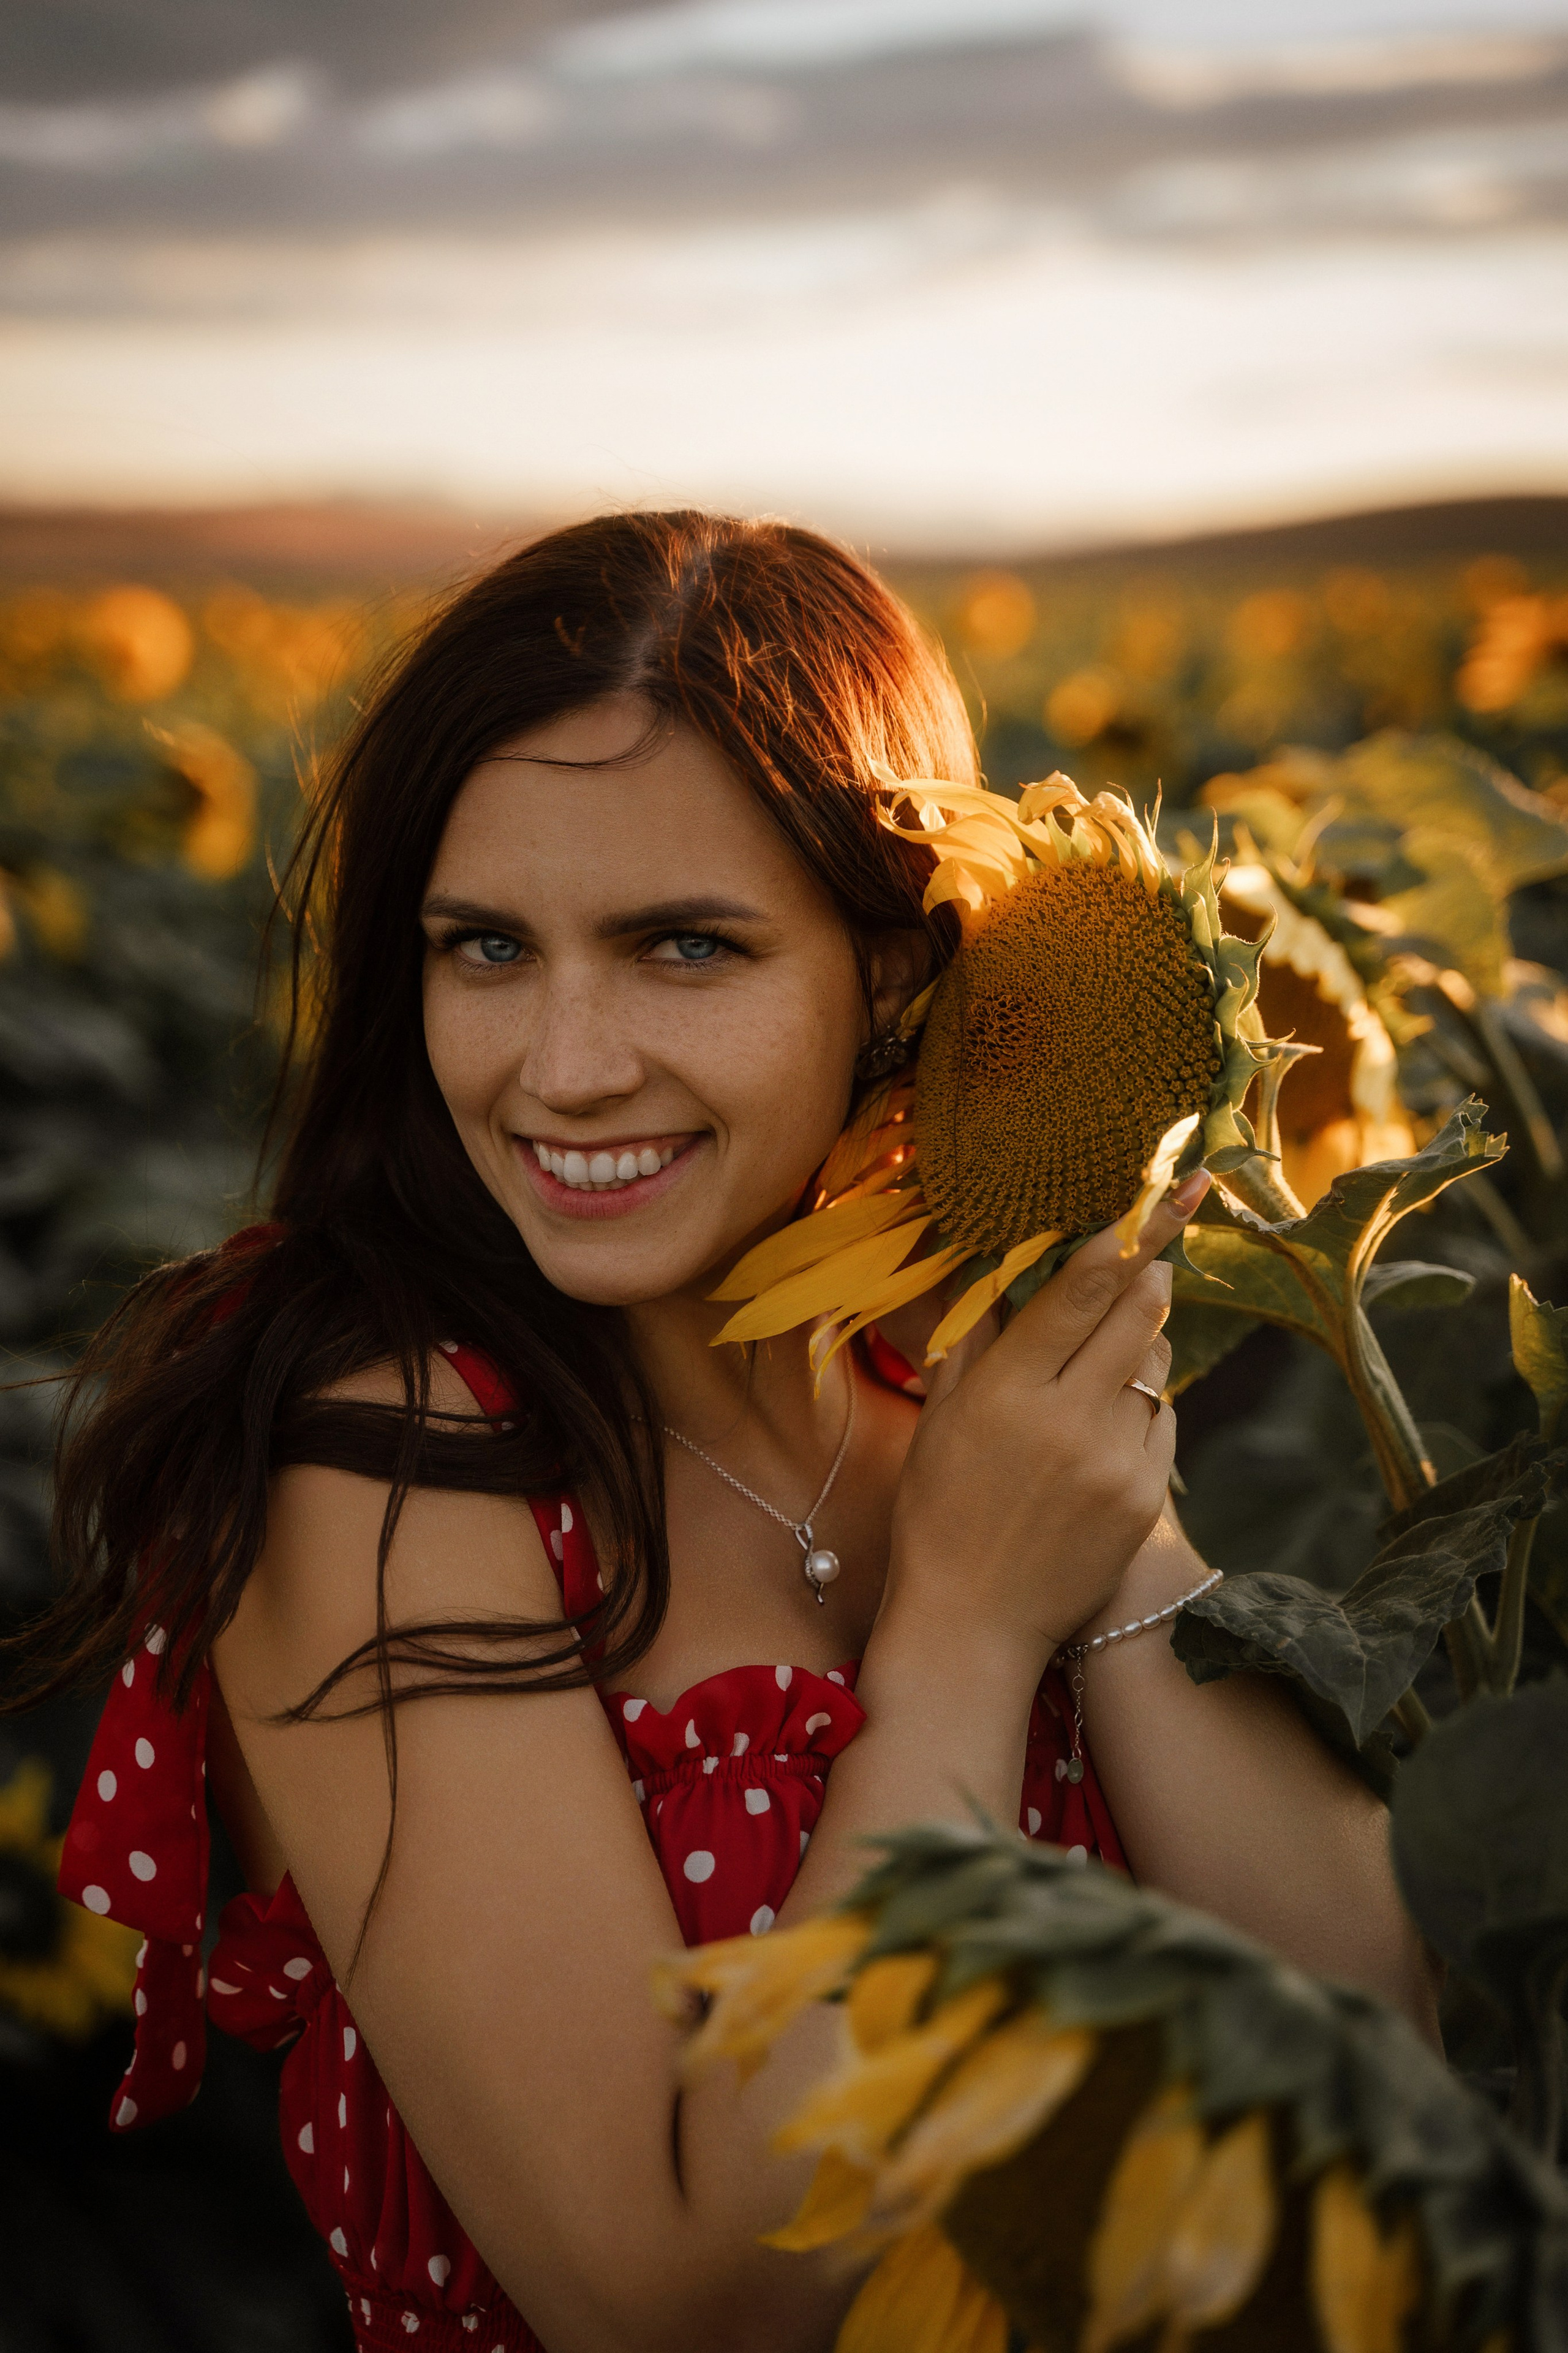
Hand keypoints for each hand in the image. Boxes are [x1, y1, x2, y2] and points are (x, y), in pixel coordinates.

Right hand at [882, 1173, 1207, 1671]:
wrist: (975, 1621)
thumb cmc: (940, 1511)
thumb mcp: (942, 1417)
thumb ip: (974, 1338)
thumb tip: (995, 1265)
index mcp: (1006, 1391)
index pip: (1081, 1290)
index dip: (1128, 1233)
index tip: (1166, 1192)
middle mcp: (1068, 1419)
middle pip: (1137, 1313)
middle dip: (1151, 1273)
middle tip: (1154, 1253)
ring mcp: (1114, 1461)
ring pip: (1155, 1367)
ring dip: (1141, 1348)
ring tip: (1101, 1371)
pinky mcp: (1145, 1498)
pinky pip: (1163, 1421)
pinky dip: (1144, 1409)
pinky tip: (1105, 1431)